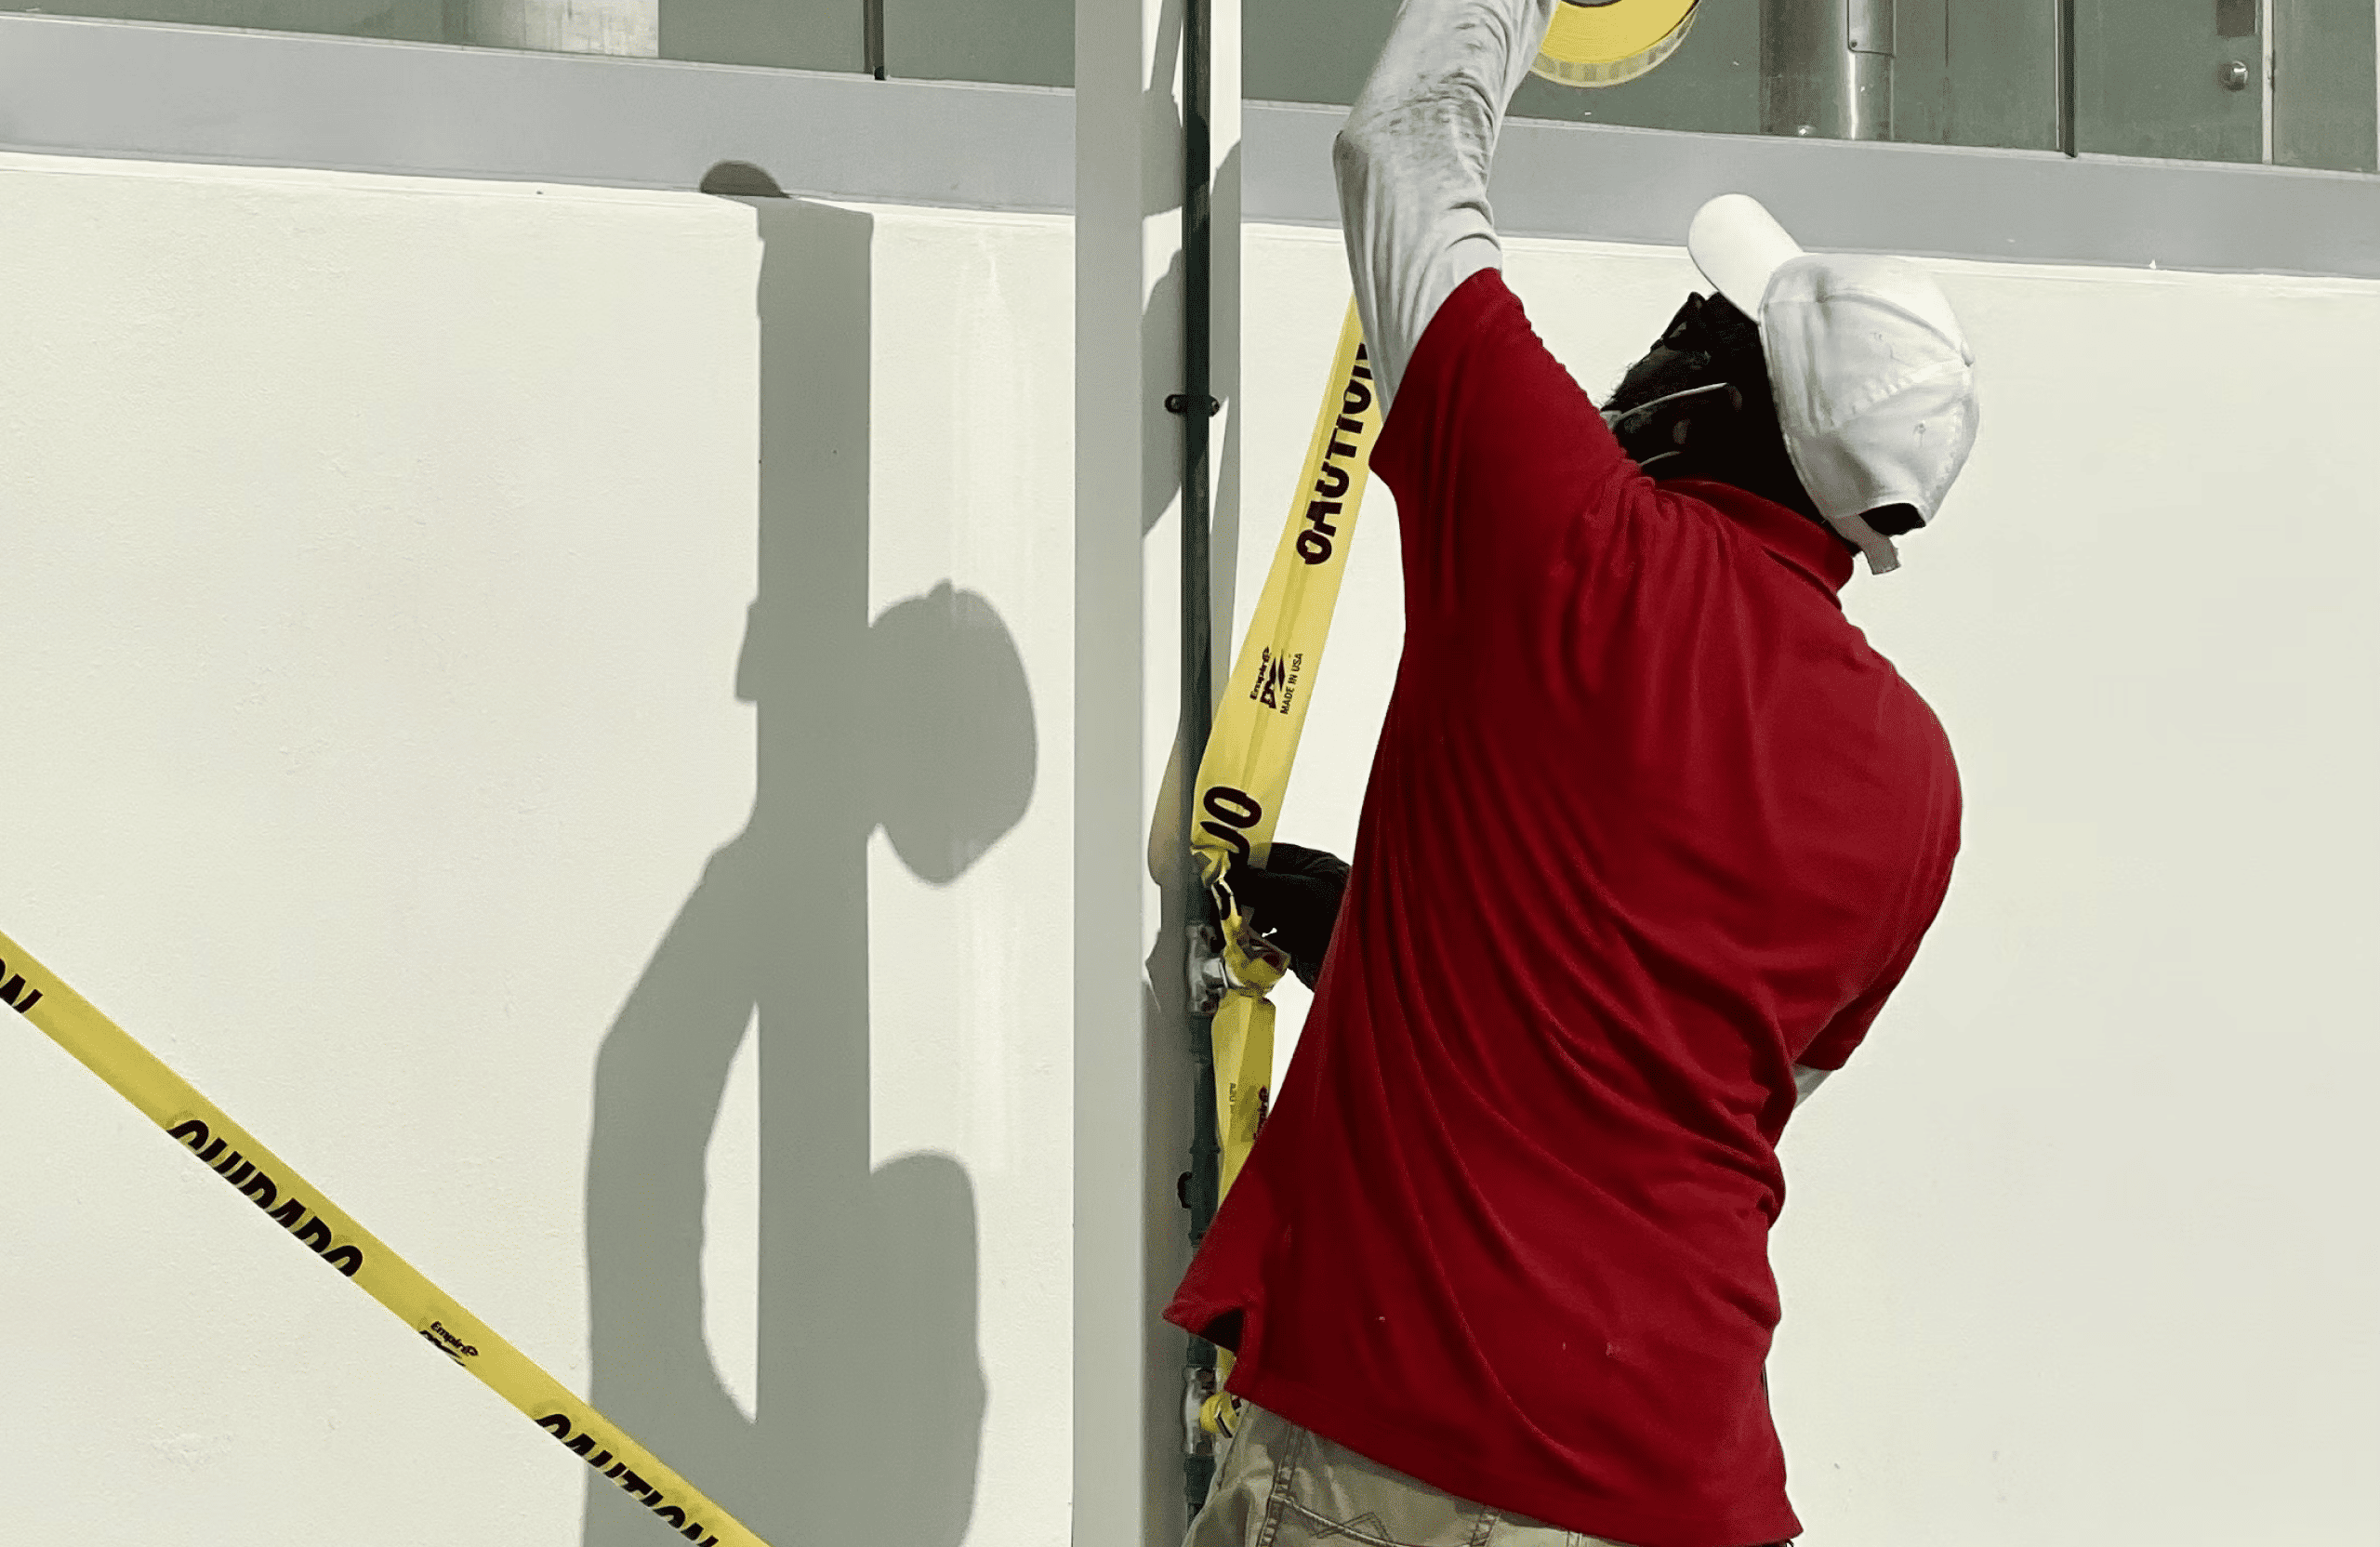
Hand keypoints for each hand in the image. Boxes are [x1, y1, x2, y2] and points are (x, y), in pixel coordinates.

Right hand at [1221, 842, 1349, 990]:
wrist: (1371, 967)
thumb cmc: (1349, 918)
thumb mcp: (1303, 893)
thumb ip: (1263, 883)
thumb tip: (1229, 875)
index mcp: (1313, 867)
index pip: (1269, 857)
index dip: (1242, 862)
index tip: (1217, 868)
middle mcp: (1305, 892)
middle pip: (1260, 888)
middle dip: (1239, 896)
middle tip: (1217, 902)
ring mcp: (1300, 921)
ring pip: (1259, 917)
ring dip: (1242, 924)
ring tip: (1228, 929)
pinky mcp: (1295, 949)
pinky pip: (1265, 943)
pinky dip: (1252, 946)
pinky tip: (1242, 948)